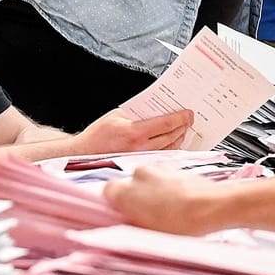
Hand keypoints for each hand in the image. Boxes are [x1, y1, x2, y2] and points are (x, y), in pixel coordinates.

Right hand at [77, 107, 195, 153]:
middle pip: (171, 136)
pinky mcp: (140, 164)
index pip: (166, 123)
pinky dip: (170, 147)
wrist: (84, 155)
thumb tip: (157, 109)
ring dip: (179, 137)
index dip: (180, 117)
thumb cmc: (98, 134)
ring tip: (183, 129)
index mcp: (134, 131)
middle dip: (183, 126)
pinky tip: (173, 141)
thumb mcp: (116, 116)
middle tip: (190, 119)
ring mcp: (141, 158)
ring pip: (169, 147)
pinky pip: (161, 155)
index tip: (189, 113)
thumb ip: (137, 113)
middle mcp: (140, 147)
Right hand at [103, 167, 222, 235]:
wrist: (212, 206)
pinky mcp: (173, 167)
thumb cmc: (182, 222)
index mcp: (124, 192)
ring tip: (166, 212)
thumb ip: (129, 225)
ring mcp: (157, 169)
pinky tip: (177, 204)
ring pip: (147, 181)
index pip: (107, 193)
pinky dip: (167, 188)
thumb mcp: (147, 234)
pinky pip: (163, 178)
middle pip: (129, 186)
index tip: (123, 215)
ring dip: (152, 193)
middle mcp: (138, 175)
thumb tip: (122, 225)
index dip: (116, 205)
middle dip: (136, 199)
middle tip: (146, 217)